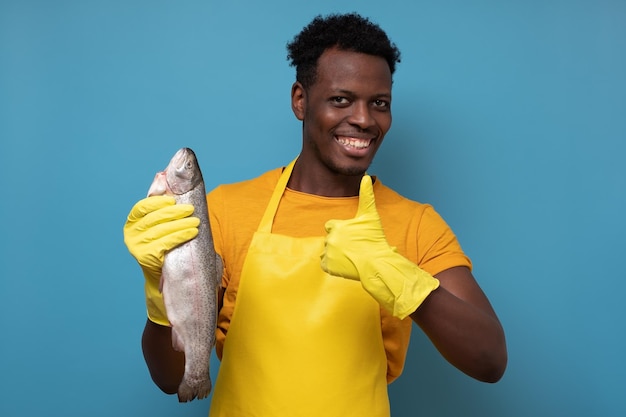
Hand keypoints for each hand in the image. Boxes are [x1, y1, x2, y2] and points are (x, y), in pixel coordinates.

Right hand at [123, 195, 198, 323]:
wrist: (161, 276)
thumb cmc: (163, 246)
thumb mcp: (159, 227)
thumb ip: (161, 208)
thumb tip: (166, 181)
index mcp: (131, 223)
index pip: (142, 207)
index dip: (158, 202)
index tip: (173, 199)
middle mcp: (130, 234)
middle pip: (154, 218)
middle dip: (174, 212)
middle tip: (191, 209)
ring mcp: (136, 246)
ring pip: (161, 230)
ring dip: (181, 224)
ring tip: (196, 221)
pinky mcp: (145, 257)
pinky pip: (166, 243)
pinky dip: (181, 236)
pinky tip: (192, 233)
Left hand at [321, 176, 439, 318]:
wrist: (376, 264)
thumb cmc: (375, 239)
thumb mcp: (370, 215)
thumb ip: (366, 195)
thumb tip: (366, 176)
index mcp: (336, 226)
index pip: (331, 226)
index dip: (342, 230)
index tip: (352, 235)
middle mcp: (329, 239)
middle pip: (330, 239)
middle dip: (340, 242)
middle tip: (355, 247)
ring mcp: (328, 253)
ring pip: (327, 251)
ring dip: (336, 253)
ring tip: (351, 255)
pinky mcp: (328, 266)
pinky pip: (326, 264)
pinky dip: (334, 265)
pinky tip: (346, 263)